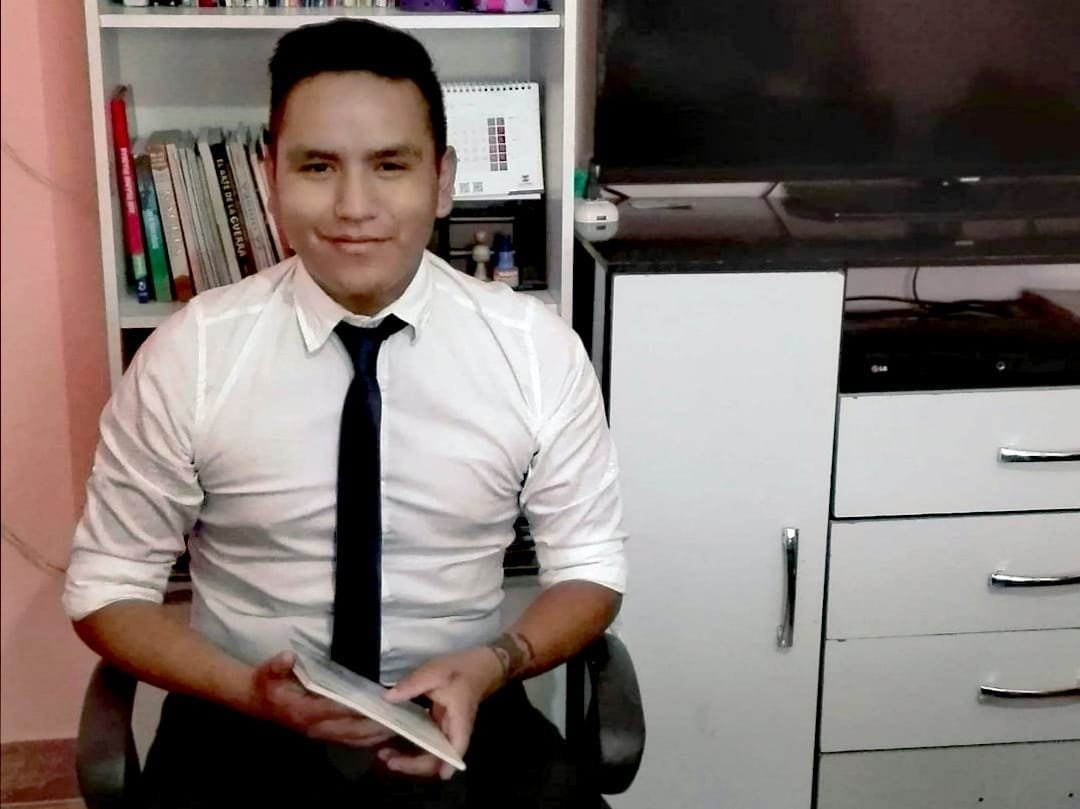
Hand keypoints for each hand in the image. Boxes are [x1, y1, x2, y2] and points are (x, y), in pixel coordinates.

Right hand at [249, 651, 396, 747]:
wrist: (256, 700)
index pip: (339, 711)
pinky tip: (384, 734)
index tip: (383, 703)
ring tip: (401, 728)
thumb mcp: (268, 671)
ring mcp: (320, 733)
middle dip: (377, 727)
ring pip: (353, 739)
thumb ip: (278, 666)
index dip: (361, 708)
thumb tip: (287, 657)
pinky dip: (367, 739)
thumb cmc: (267, 683)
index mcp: (306, 711)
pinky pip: (349, 740)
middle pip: (353, 731)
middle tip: (403, 719)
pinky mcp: (323, 733)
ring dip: (376, 736)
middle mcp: (316, 726)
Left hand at [380, 646, 504, 779]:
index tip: (441, 775)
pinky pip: (427, 742)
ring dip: (410, 759)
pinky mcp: (440, 725)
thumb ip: (412, 684)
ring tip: (386, 754)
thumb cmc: (462, 669)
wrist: (480, 665)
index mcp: (459, 718)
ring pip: (431, 753)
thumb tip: (388, 698)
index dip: (448, 762)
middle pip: (439, 757)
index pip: (457, 746)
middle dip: (414, 764)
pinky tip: (394, 740)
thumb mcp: (435, 671)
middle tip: (388, 759)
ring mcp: (447, 730)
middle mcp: (454, 729)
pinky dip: (411, 745)